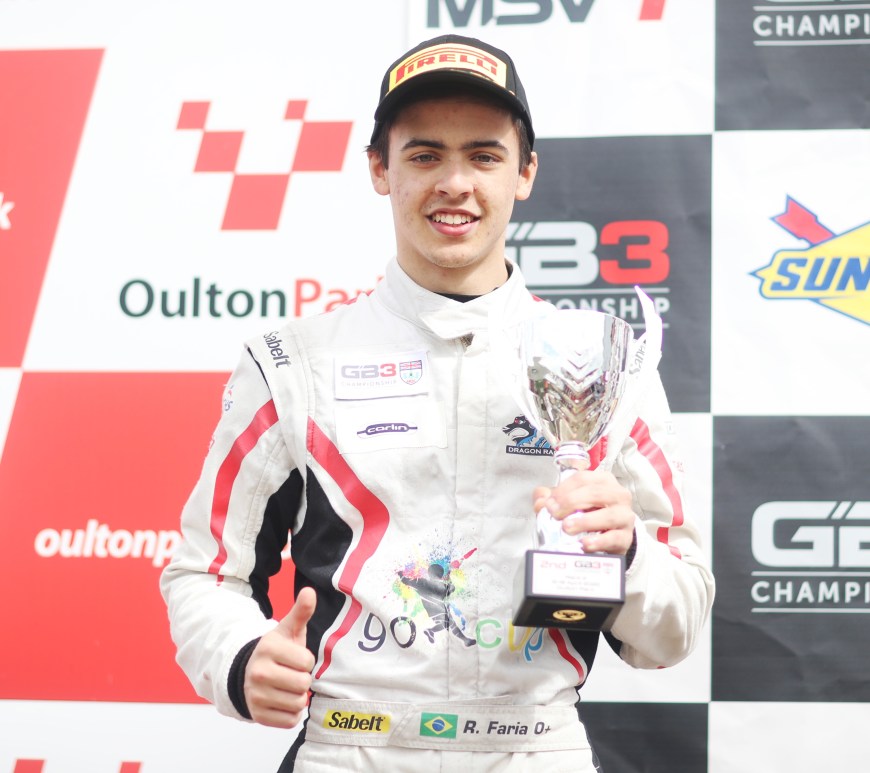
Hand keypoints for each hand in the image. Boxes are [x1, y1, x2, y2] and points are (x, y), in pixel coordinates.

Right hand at [244, 587, 316, 727]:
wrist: (248, 674)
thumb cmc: (277, 651)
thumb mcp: (287, 630)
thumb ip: (301, 612)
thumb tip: (310, 591)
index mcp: (268, 648)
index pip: (307, 662)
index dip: (306, 661)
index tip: (295, 658)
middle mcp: (259, 672)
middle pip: (303, 684)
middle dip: (303, 680)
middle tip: (292, 674)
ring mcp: (256, 695)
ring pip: (298, 703)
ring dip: (298, 697)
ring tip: (287, 687)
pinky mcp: (257, 715)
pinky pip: (290, 721)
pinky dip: (291, 713)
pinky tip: (282, 701)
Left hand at [533, 469, 634, 555]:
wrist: (609, 537)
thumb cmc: (588, 513)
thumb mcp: (568, 503)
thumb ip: (551, 498)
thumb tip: (540, 501)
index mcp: (603, 481)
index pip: (582, 479)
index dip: (563, 490)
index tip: (550, 503)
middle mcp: (618, 495)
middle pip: (595, 493)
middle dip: (571, 502)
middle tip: (555, 514)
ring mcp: (625, 516)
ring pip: (608, 515)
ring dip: (585, 521)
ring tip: (567, 528)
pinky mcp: (626, 537)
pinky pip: (614, 538)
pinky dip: (599, 541)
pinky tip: (585, 543)